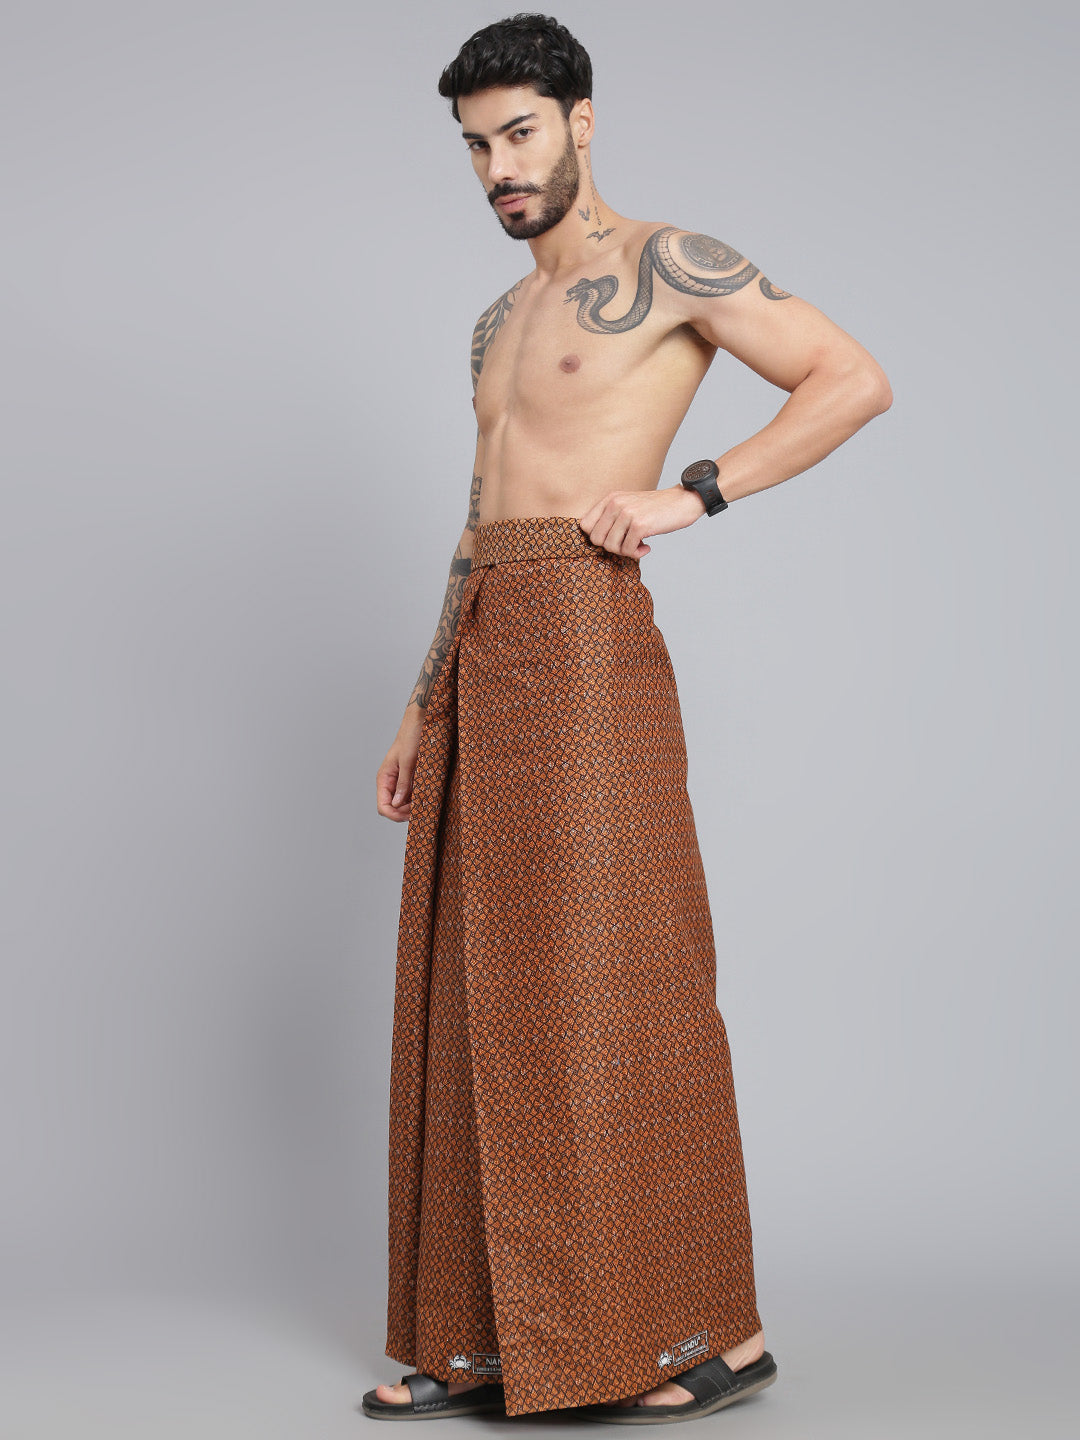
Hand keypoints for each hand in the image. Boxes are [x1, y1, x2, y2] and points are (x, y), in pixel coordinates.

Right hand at [376, 707, 424, 821]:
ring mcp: (401, 781)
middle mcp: (391, 782)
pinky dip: (418, 799)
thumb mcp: (408, 761)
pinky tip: (428, 797)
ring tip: (426, 804)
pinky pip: (412, 795)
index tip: (410, 816)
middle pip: (393, 808)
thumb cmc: (412, 736)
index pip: (383, 806)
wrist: (422, 722)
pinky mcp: (411, 778)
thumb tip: (397, 804)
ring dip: (413, 807)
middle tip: (422, 811)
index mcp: (385, 778)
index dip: (395, 815)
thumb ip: (403, 783)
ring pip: (403, 804)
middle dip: (405, 813)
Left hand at [578, 484, 705, 558]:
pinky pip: (628, 550)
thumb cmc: (656, 508)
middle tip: (627, 544)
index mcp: (610, 498)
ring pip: (611, 547)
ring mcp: (627, 513)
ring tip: (638, 545)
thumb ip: (612, 517)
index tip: (613, 538)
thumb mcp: (629, 504)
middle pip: (596, 539)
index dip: (597, 537)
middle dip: (611, 547)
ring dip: (625, 552)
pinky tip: (646, 547)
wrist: (683, 501)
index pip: (585, 525)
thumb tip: (596, 541)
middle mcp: (616, 503)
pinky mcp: (640, 525)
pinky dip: (637, 553)